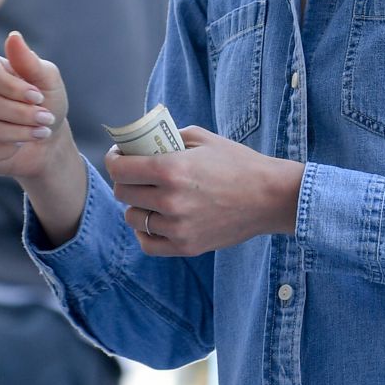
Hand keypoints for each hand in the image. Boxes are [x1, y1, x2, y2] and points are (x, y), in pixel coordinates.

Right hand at [0, 31, 71, 181]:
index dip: (15, 88)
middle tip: (46, 119)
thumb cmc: (45, 103)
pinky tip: (19, 146)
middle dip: (20, 114)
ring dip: (17, 133)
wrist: (46, 140)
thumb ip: (29, 61)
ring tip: (40, 133)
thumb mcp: (46, 80)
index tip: (39, 98)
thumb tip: (13, 36)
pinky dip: (5, 150)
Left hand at [106, 126, 303, 256]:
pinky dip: (145, 232)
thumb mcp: (202, 138)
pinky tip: (153, 220)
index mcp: (171, 169)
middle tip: (134, 175)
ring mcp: (177, 227)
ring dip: (135, 206)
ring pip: (133, 218)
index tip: (119, 156)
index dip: (114, 159)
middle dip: (123, 180)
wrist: (270, 197)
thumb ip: (169, 138)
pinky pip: (148, 243)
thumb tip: (143, 142)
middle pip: (122, 193)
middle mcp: (170, 200)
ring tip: (148, 198)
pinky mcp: (187, 246)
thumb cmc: (238, 163)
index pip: (119, 168)